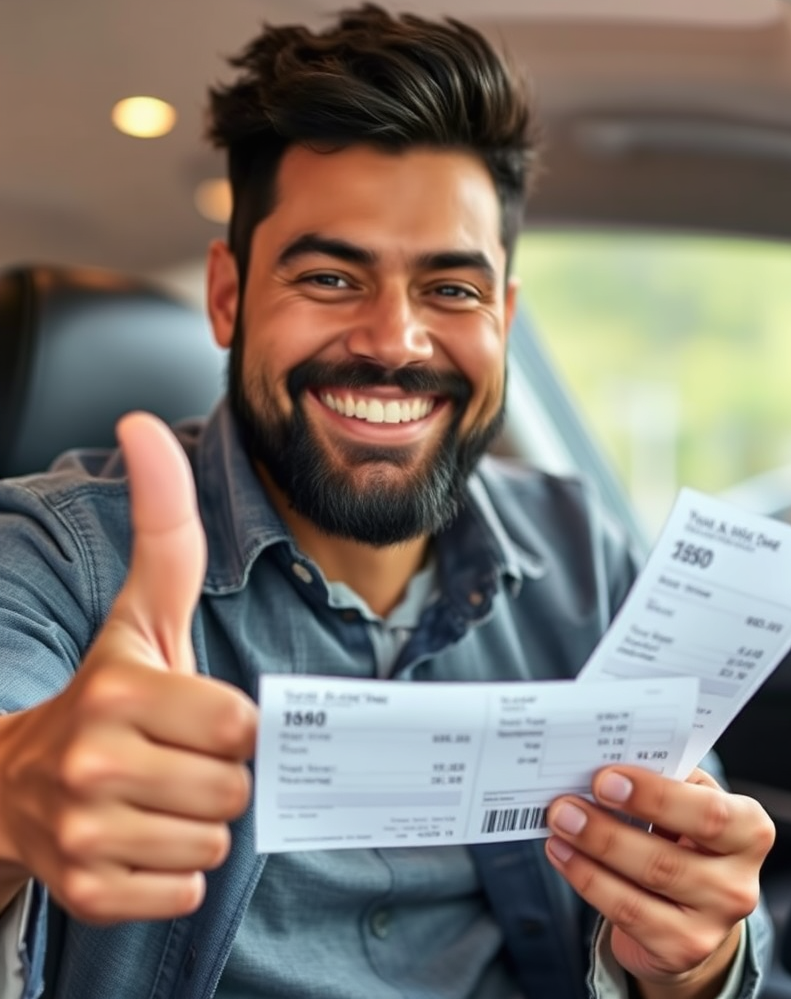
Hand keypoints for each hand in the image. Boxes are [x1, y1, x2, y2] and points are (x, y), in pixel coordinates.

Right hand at [0, 413, 257, 923]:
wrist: (13, 782)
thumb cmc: (107, 688)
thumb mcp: (141, 608)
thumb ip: (163, 523)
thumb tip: (145, 423)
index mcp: (119, 692)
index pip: (242, 725)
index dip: (232, 724)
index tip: (197, 717)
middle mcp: (92, 764)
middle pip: (234, 788)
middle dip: (219, 774)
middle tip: (177, 758)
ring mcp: (82, 834)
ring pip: (212, 844)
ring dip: (199, 823)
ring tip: (157, 794)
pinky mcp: (82, 891)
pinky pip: (182, 892)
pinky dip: (174, 874)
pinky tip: (139, 838)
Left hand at [545, 764, 774, 998]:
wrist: (694, 908)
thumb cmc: (686, 837)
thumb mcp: (689, 803)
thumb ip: (664, 780)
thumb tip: (610, 763)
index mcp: (749, 829)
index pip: (708, 813)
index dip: (655, 797)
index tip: (606, 779)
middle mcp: (738, 882)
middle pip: (668, 857)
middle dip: (609, 829)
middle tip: (566, 805)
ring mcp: (712, 923)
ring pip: (643, 886)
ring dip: (591, 852)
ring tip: (559, 825)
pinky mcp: (681, 950)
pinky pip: (626, 913)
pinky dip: (587, 879)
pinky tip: (563, 854)